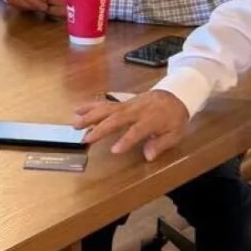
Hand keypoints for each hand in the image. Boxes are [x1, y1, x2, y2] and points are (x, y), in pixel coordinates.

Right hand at [74, 89, 189, 160]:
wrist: (175, 94)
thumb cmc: (175, 117)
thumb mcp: (176, 133)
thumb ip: (162, 144)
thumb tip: (148, 156)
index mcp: (151, 119)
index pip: (136, 130)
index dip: (126, 140)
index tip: (114, 150)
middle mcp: (136, 111)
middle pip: (116, 118)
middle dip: (100, 128)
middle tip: (86, 139)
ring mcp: (127, 104)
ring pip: (107, 109)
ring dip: (90, 116)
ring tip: (75, 125)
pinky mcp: (122, 102)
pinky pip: (105, 103)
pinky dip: (90, 105)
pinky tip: (77, 109)